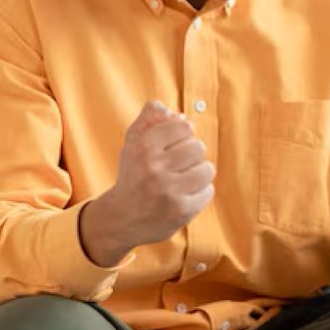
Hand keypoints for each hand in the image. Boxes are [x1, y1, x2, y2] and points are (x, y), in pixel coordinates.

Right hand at [79, 101, 215, 265]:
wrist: (121, 218)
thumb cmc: (133, 175)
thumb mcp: (132, 143)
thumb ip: (149, 119)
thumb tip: (173, 112)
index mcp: (143, 147)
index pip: (184, 126)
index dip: (183, 134)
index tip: (175, 145)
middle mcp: (154, 168)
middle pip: (198, 147)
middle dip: (192, 155)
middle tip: (179, 165)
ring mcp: (169, 191)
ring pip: (207, 168)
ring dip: (199, 173)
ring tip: (185, 179)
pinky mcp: (181, 210)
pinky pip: (208, 191)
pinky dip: (200, 192)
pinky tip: (185, 194)